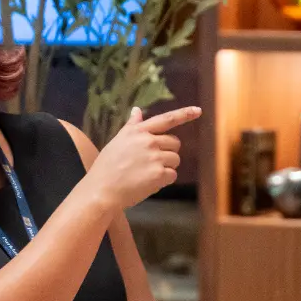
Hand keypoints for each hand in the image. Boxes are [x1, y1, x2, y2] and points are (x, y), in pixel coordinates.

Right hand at [86, 106, 201, 208]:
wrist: (102, 190)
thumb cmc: (107, 166)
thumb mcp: (117, 141)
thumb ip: (132, 126)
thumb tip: (137, 110)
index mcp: (138, 131)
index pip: (166, 119)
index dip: (184, 114)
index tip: (198, 111)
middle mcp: (148, 141)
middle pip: (175, 143)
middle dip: (168, 152)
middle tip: (152, 162)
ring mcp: (154, 157)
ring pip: (175, 160)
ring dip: (166, 167)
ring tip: (147, 173)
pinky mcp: (158, 174)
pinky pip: (172, 175)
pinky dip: (164, 181)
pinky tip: (149, 182)